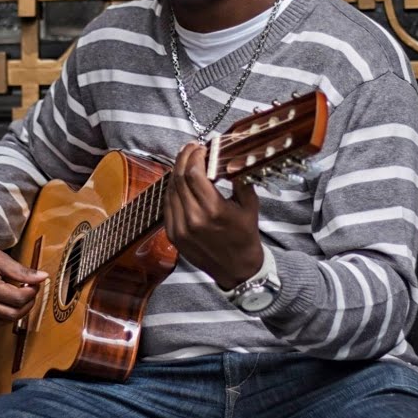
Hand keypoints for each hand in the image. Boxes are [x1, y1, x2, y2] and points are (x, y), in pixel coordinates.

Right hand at [0, 231, 47, 327]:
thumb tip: (42, 277)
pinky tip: (2, 306)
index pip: (18, 299)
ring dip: (13, 313)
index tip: (34, 285)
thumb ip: (22, 271)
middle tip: (29, 293)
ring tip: (17, 298)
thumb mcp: (1, 258)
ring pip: (0, 322)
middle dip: (26, 305)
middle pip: (11, 314)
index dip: (32, 292)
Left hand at [163, 143, 263, 289]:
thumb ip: (239, 179)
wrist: (237, 269)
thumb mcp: (250, 205)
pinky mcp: (173, 235)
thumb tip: (230, 156)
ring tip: (185, 160)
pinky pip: (167, 205)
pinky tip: (179, 180)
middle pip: (179, 179)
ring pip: (170, 190)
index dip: (194, 156)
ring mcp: (180, 228)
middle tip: (190, 147)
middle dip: (183, 158)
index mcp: (214, 210)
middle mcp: (194, 219)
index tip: (201, 147)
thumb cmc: (245, 236)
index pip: (193, 173)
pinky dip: (172, 189)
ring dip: (176, 172)